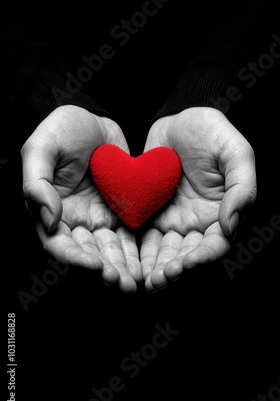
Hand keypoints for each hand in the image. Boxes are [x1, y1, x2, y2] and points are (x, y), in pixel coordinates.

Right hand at [21, 105, 141, 292]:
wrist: (93, 117)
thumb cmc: (61, 129)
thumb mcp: (41, 147)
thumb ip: (37, 183)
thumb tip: (49, 219)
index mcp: (51, 210)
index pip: (60, 244)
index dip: (76, 259)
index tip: (97, 266)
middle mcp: (74, 220)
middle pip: (89, 253)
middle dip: (106, 270)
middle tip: (124, 283)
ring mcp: (98, 217)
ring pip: (111, 249)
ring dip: (123, 266)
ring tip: (138, 281)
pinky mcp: (120, 210)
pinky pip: (128, 234)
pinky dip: (136, 250)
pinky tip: (148, 262)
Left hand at [140, 107, 256, 291]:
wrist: (180, 118)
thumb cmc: (213, 133)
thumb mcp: (236, 153)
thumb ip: (242, 189)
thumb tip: (230, 226)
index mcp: (222, 214)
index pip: (214, 245)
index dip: (201, 259)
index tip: (184, 264)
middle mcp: (198, 223)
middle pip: (186, 255)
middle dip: (173, 270)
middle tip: (157, 280)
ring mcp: (174, 220)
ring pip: (164, 251)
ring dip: (154, 267)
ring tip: (142, 279)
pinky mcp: (151, 213)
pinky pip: (144, 236)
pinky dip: (138, 251)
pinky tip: (129, 261)